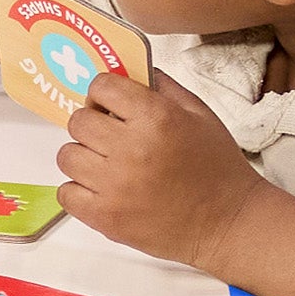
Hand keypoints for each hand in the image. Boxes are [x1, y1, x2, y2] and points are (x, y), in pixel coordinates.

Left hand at [54, 66, 263, 270]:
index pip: (102, 86)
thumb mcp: (200, 115)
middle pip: (79, 121)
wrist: (228, 223)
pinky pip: (66, 193)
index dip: (105, 92)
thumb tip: (133, 71)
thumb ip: (163, 88)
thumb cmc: (217, 168)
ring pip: (67, 156)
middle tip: (111, 136)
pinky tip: (102, 189)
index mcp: (156, 118)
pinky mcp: (106, 218)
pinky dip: (79, 190)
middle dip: (93, 124)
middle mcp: (131, 149)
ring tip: (107, 164)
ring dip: (83, 156)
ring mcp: (115, 186)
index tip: (112, 104)